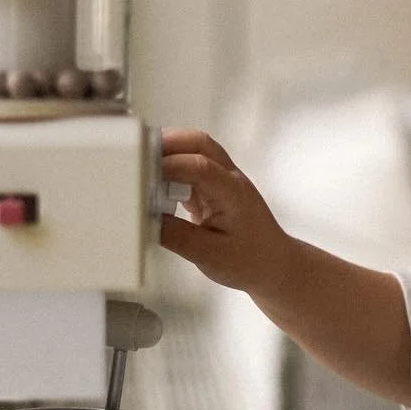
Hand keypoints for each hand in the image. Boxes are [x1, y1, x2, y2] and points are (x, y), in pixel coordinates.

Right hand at [158, 129, 293, 299]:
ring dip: (168, 153)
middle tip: (136, 155)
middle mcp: (230, 179)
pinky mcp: (214, 188)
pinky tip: (155, 185)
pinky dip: (171, 170)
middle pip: (198, 143)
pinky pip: (190, 167)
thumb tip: (144, 218)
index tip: (143, 171)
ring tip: (141, 168)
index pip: (200, 165)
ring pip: (195, 150)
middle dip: (167, 143)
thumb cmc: (251, 262)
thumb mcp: (209, 256)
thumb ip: (175, 236)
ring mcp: (224, 180)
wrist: (274, 266)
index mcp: (233, 192)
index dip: (170, 164)